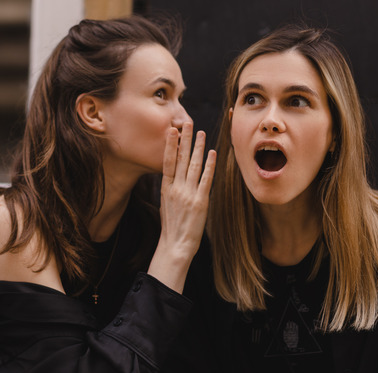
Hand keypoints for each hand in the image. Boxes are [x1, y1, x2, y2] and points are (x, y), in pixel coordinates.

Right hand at [147, 122, 215, 292]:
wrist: (175, 245)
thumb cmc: (172, 226)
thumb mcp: (166, 204)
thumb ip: (171, 188)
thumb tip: (175, 174)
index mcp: (166, 189)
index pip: (167, 161)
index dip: (170, 145)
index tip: (172, 130)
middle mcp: (176, 189)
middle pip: (180, 159)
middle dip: (184, 140)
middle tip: (187, 123)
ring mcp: (188, 194)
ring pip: (193, 166)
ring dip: (197, 148)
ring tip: (200, 133)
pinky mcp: (201, 201)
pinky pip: (206, 179)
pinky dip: (209, 165)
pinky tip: (211, 153)